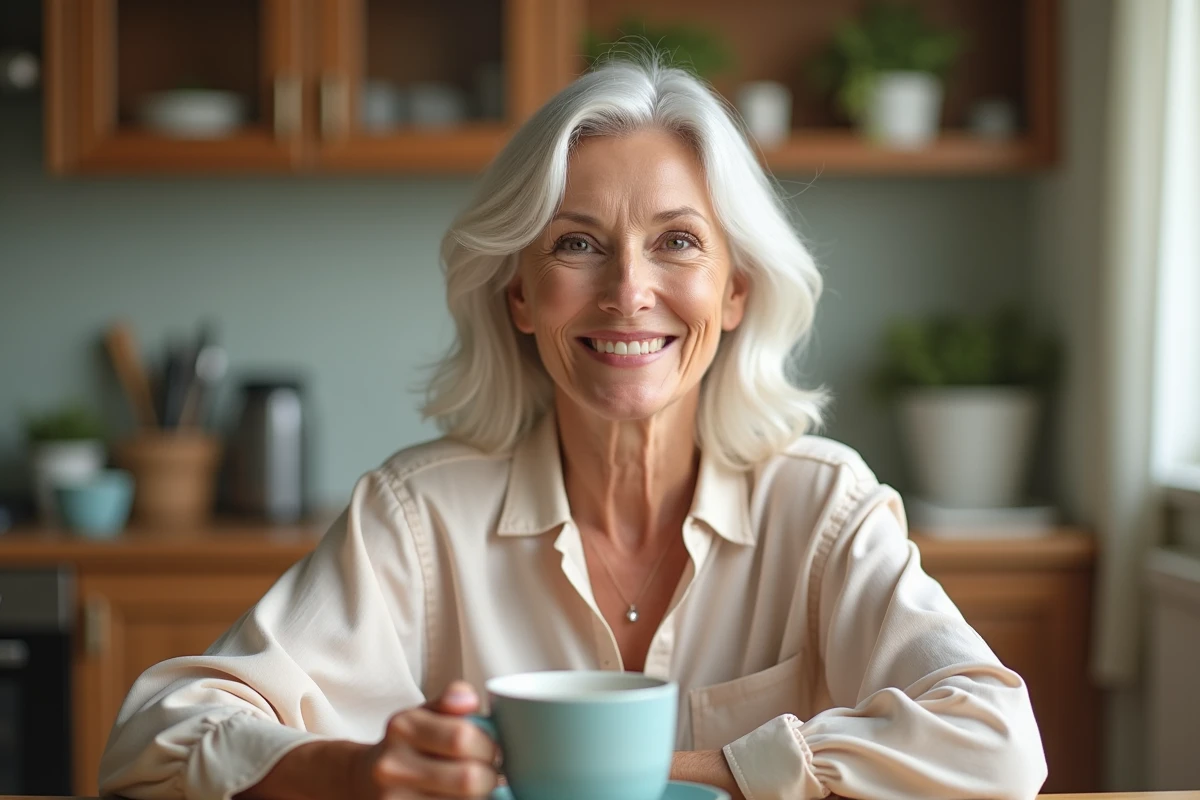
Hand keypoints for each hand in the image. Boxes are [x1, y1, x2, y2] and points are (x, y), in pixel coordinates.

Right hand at [348, 680, 499, 798]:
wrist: (364, 779)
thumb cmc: (407, 745)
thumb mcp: (424, 714)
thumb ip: (450, 701)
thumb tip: (470, 699)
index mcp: (403, 727)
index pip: (462, 738)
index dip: (488, 746)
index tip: (492, 750)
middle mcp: (392, 766)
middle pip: (467, 778)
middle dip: (489, 776)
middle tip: (489, 773)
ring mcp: (392, 799)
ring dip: (479, 797)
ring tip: (473, 788)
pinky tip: (458, 798)